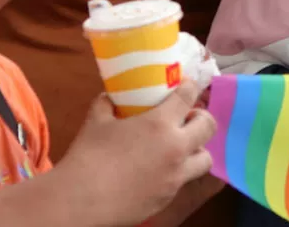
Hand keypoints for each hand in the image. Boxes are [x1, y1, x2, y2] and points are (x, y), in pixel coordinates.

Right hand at [54, 80, 216, 226]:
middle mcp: (176, 148)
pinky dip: (178, 172)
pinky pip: (184, 180)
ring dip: (197, 149)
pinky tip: (160, 171)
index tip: (186, 86)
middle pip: (208, 126)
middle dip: (202, 118)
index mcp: (161, 124)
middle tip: (187, 118)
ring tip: (180, 147)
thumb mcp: (96, 121)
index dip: (190, 87)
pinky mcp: (168, 197)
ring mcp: (175, 176)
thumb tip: (110, 96)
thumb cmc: (89, 156)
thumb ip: (107, 104)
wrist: (80, 201)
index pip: (188, 96)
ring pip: (205, 158)